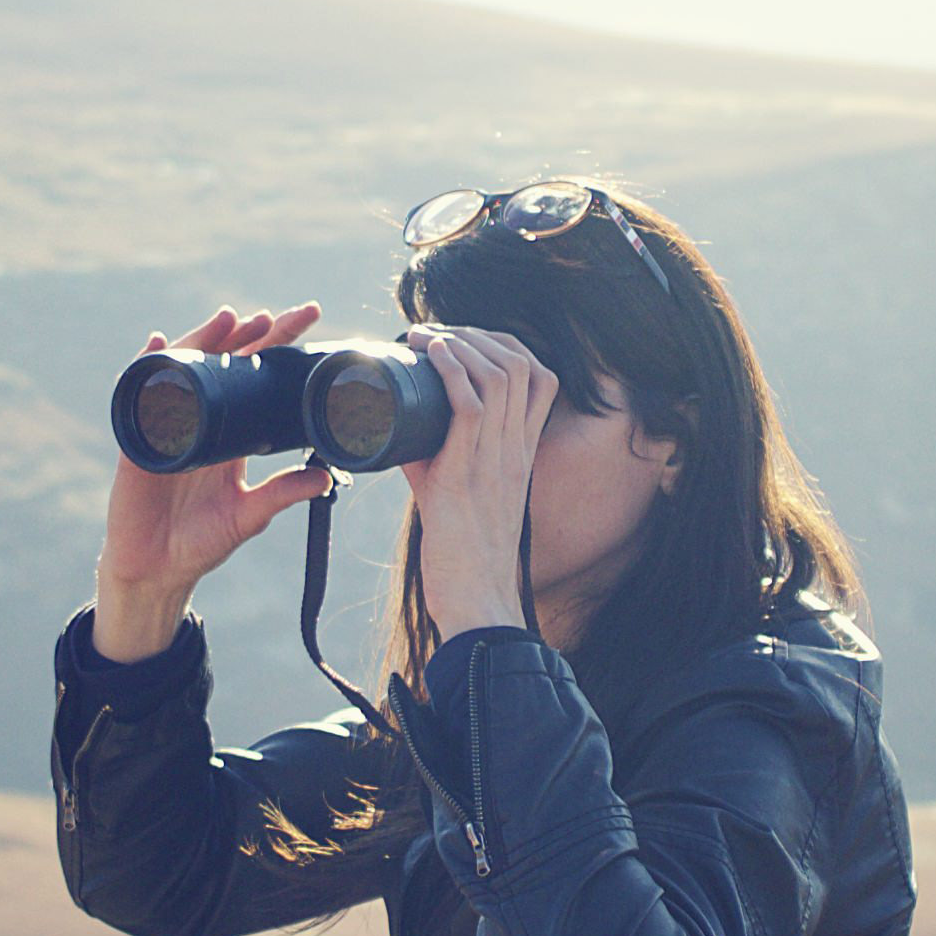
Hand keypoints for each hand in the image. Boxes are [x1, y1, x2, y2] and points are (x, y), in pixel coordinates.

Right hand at [93, 302, 332, 659]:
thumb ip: (282, 493)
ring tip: (228, 319)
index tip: (308, 321)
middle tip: (275, 315)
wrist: (156, 569)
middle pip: (224, 363)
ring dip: (204, 339)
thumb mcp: (248, 515)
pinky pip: (142, 395)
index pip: (257, 379)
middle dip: (247, 335)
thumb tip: (327, 476)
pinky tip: (156, 343)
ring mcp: (168, 425)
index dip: (278, 348)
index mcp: (230, 434)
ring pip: (186, 369)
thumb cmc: (199, 542)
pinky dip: (147, 366)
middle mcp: (200, 421)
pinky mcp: (140, 439)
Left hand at [395, 324, 551, 641]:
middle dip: (478, 333)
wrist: (476, 602)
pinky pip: (471, 405)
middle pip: (520, 362)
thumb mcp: (458, 492)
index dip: (505, 344)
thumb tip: (394, 429)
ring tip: (427, 336)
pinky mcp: (466, 474)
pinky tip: (432, 352)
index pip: (541, 376)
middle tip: (436, 332)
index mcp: (522, 451)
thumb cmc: (464, 556)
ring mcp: (496, 459)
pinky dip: (451, 369)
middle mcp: (516, 449)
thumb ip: (436, 458)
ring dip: (461, 342)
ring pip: (500, 373)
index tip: (463, 338)